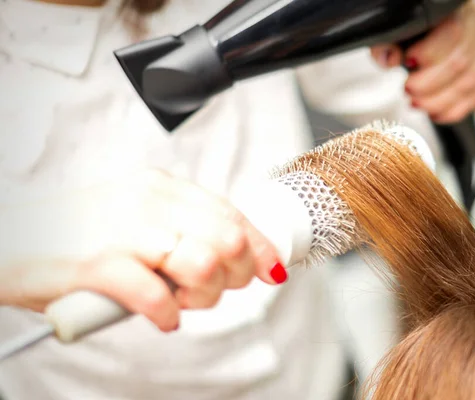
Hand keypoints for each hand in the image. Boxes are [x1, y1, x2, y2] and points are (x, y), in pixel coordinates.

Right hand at [0, 169, 284, 331]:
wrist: (12, 237)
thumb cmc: (78, 234)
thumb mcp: (138, 216)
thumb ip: (182, 228)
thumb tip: (234, 255)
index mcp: (161, 187)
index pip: (232, 214)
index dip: (260, 247)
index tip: (270, 269)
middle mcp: (148, 202)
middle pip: (227, 241)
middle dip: (234, 277)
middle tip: (210, 291)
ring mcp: (123, 231)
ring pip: (203, 265)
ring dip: (202, 296)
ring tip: (179, 300)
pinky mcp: (96, 264)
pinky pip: (156, 295)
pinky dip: (168, 314)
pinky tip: (160, 316)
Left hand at [370, 0, 474, 122]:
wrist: (431, 35)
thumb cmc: (415, 31)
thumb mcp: (396, 31)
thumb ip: (387, 42)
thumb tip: (389, 59)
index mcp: (457, 8)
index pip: (452, 33)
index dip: (429, 54)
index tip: (408, 63)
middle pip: (461, 63)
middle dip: (429, 85)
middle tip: (409, 91)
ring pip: (470, 83)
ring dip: (439, 102)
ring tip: (418, 104)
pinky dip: (453, 111)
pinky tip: (435, 113)